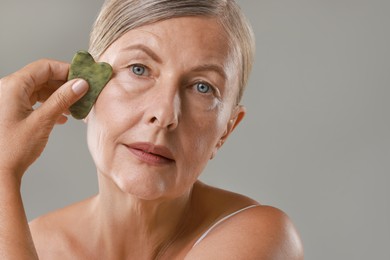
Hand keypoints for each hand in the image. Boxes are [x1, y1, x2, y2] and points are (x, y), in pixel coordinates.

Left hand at [0, 59, 88, 180]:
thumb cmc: (13, 149)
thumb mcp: (43, 121)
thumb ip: (62, 99)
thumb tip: (80, 83)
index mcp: (12, 86)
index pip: (44, 67)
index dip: (66, 70)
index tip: (83, 78)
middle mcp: (8, 89)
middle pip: (41, 77)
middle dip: (63, 84)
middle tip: (83, 93)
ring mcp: (7, 100)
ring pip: (38, 89)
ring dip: (57, 96)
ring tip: (74, 107)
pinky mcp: (10, 111)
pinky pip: (32, 101)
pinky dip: (48, 105)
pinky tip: (61, 117)